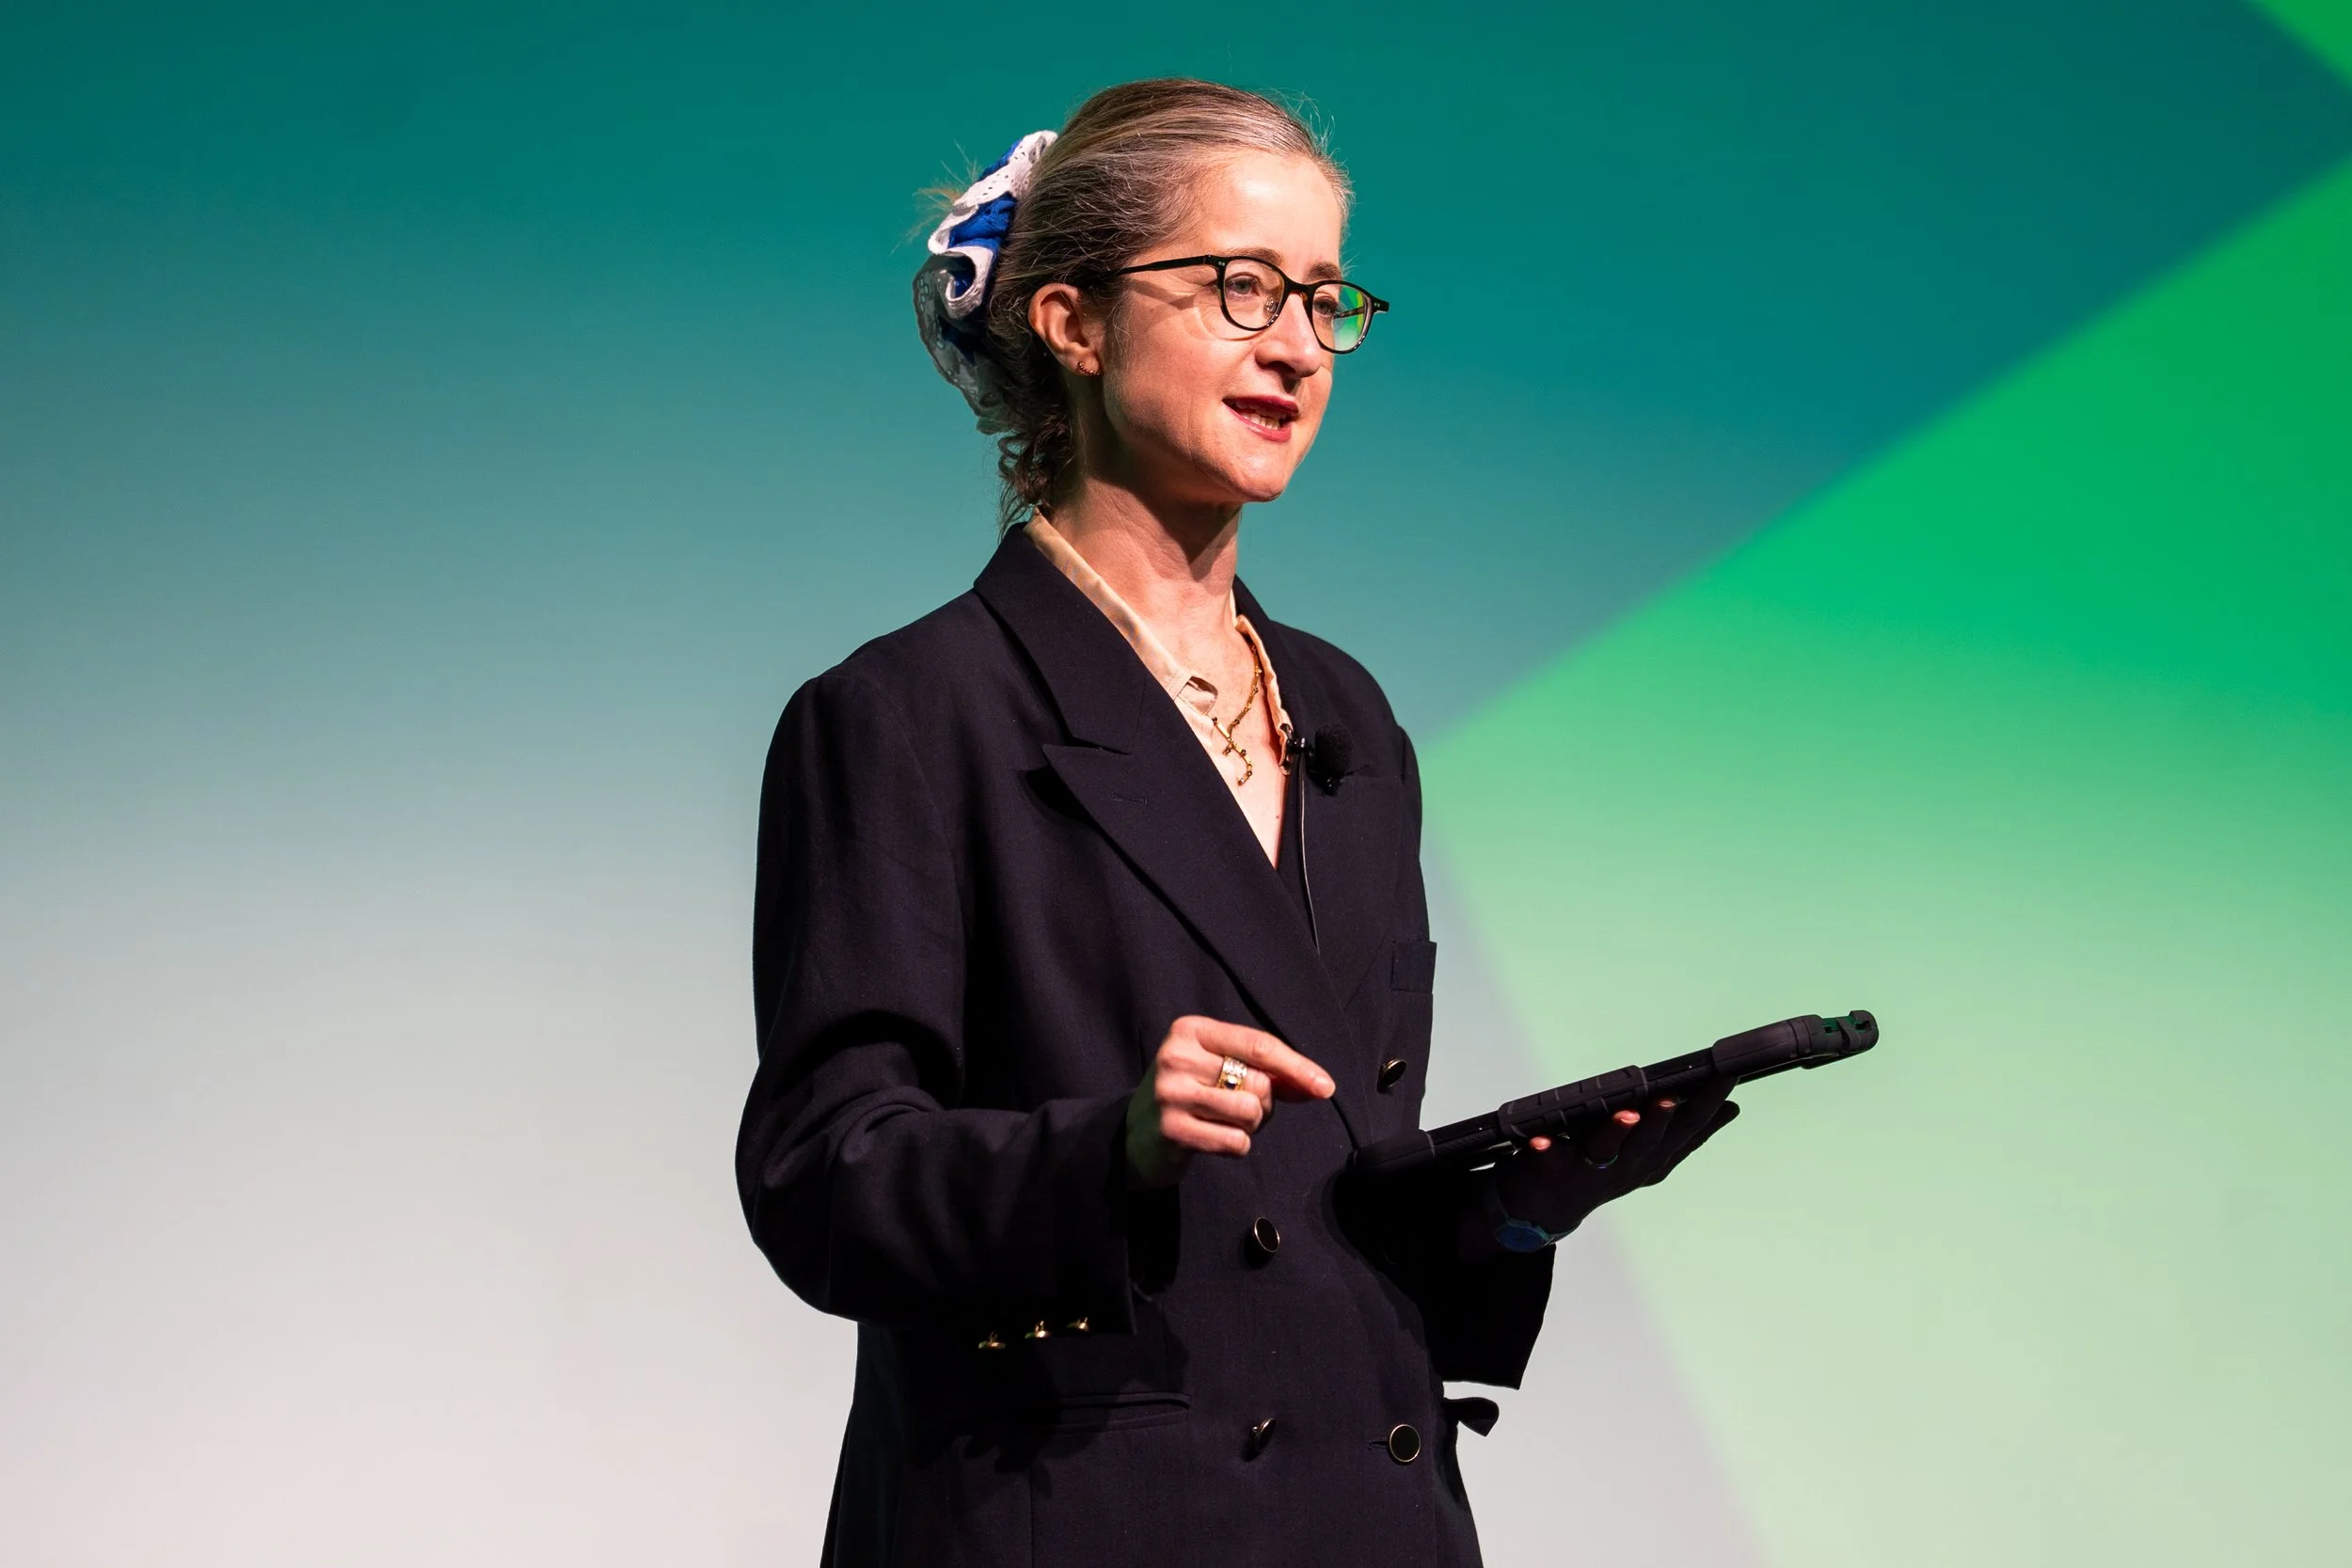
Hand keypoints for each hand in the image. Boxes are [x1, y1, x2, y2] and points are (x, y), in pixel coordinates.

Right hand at [1125, 1016, 1334, 1187]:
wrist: (1137, 1137)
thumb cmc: (1192, 1096)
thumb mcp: (1221, 1070)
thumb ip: (1268, 1072)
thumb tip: (1319, 1086)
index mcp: (1191, 1030)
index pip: (1258, 1045)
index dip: (1297, 1066)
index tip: (1325, 1087)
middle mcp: (1176, 1055)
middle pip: (1258, 1082)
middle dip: (1264, 1103)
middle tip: (1239, 1110)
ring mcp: (1170, 1093)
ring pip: (1250, 1112)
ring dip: (1251, 1126)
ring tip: (1225, 1123)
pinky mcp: (1171, 1129)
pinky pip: (1235, 1141)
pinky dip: (1237, 1146)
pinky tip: (1212, 1140)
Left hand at [1486, 1075, 1741, 1241]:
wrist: (1546, 1208)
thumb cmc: (1606, 1169)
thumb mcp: (1653, 1153)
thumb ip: (1688, 1132)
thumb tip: (1732, 1108)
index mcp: (1653, 1157)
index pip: (1688, 1129)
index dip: (1708, 1105)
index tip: (1726, 1077)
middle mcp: (1626, 1166)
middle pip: (1650, 1143)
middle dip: (1663, 1121)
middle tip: (1671, 1098)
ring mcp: (1589, 1171)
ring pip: (1607, 1151)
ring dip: (1617, 1132)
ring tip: (1627, 1115)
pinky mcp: (1552, 1170)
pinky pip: (1548, 1160)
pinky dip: (1546, 1149)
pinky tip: (1540, 1139)